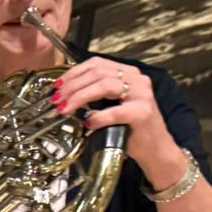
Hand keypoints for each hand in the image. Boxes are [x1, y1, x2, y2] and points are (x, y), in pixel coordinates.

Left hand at [52, 56, 183, 185]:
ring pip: (105, 86)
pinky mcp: (143, 112)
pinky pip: (115, 111)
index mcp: (128, 73)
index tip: (57, 85)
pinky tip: (87, 123)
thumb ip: (93, 95)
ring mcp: (142, 95)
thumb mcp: (109, 105)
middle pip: (98, 73)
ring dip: (79, 97)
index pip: (97, 64)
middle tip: (56, 99)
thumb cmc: (128, 127)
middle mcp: (137, 79)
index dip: (74, 73)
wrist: (154, 147)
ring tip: (64, 109)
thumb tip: (63, 93)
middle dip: (72, 86)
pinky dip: (98, 117)